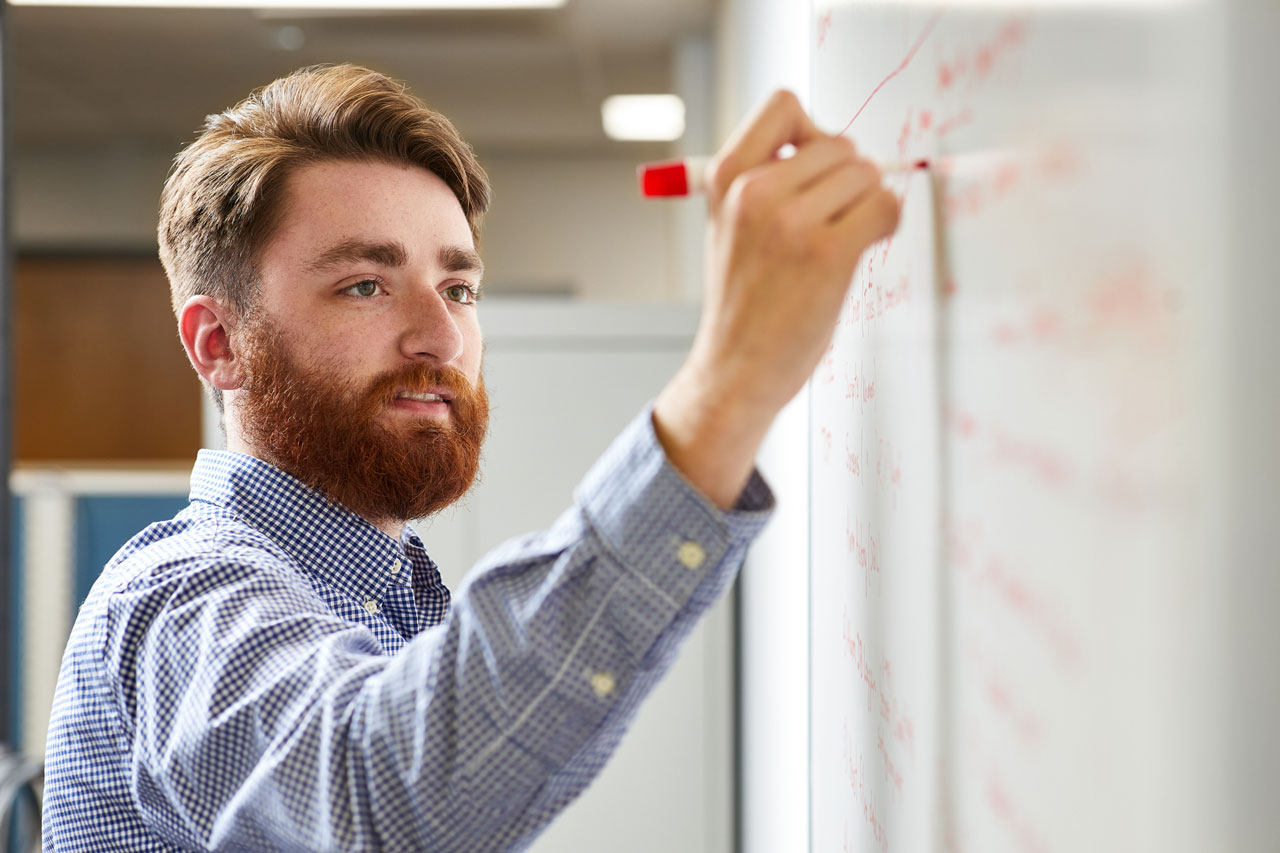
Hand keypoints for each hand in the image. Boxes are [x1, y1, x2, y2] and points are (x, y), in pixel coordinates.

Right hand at [653, 90, 900, 507]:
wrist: (735, 369)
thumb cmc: (741, 304)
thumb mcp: (728, 227)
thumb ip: (764, 181)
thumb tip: (834, 149)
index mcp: (726, 178)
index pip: (784, 106)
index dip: (811, 132)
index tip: (812, 168)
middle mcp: (754, 192)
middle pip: (840, 144)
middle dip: (848, 179)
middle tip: (833, 221)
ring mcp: (790, 221)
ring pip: (866, 174)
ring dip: (867, 204)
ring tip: (842, 242)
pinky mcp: (827, 253)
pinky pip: (885, 207)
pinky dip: (887, 223)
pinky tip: (864, 248)